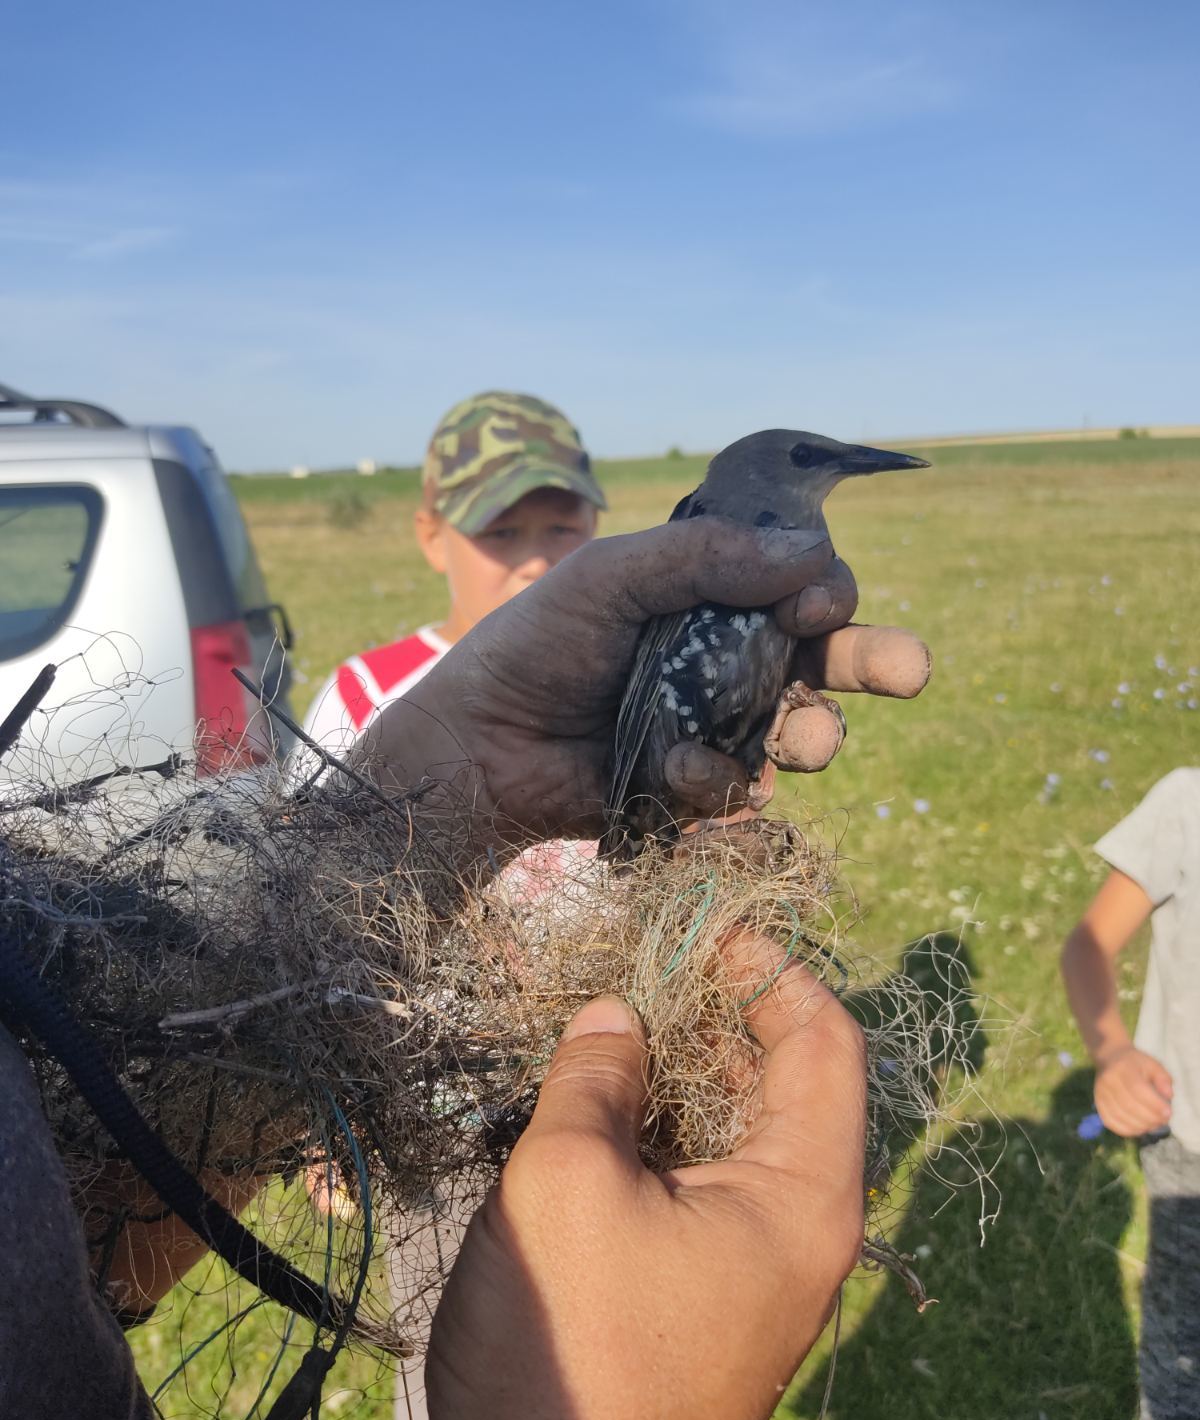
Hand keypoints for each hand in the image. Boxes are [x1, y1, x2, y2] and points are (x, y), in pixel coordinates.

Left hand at [359, 518, 929, 844]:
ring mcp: (716, 727)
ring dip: (815, 733)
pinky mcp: (696, 791)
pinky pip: (742, 789)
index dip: (825, 591)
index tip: (818, 602)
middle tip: (910, 671)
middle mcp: (728, 659)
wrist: (479, 746)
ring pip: (803, 730)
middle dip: (876, 660)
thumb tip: (807, 549)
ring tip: (806, 739)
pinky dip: (717, 782)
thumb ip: (703, 557)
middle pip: (828, 657)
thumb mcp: (610, 578)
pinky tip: (675, 772)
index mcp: (712, 595)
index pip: (799, 583)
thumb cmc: (536, 646)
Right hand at [417, 933, 865, 1419]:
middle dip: (713, 1014)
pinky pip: (693, 1186)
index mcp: (808, 1197)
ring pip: (729, 1135)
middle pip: (782, 1083)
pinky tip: (587, 1105)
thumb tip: (617, 1014)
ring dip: (672, 1074)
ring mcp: (751, 1272)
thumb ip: (597, 1078)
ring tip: (601, 1023)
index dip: (769, 969)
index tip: (697, 927)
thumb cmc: (573, 1359)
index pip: (825, 1041)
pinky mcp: (699, 1300)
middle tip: (634, 967)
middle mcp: (799, 1231)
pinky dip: (651, 1133)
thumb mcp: (568, 1184)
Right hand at [1094, 1046, 1172, 1136]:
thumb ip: (1163, 1080)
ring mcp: (1100, 1094)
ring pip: (1120, 1117)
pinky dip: (1127, 1130)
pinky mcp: (1098, 1105)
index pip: (1138, 1090)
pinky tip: (1139, 1128)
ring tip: (1153, 1125)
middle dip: (1150, 1118)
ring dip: (1140, 1126)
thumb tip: (1168, 1097)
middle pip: (1129, 1106)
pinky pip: (1111, 1123)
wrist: (1110, 1059)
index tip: (1169, 1113)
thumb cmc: (1136, 1064)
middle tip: (1163, 1121)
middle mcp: (1108, 1081)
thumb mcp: (1153, 1065)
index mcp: (1123, 1068)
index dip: (1154, 1104)